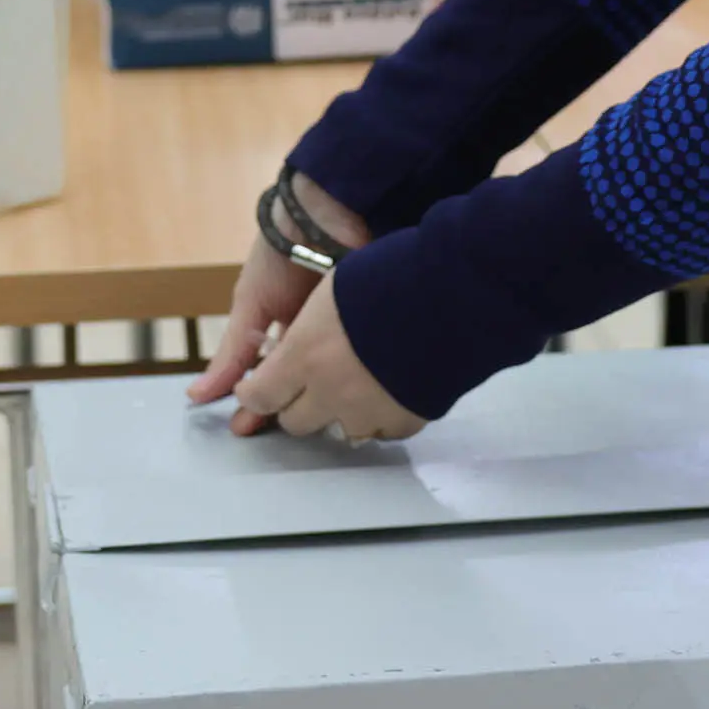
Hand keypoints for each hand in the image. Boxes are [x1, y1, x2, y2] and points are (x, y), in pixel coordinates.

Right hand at [188, 176, 371, 429]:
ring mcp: (345, 335)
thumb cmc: (279, 257)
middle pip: (307, 386)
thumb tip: (197, 397)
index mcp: (285, 335)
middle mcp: (316, 339)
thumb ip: (232, 354)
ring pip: (338, 378)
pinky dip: (363, 376)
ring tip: (332, 423)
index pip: (272, 382)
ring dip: (334, 396)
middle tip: (295, 431)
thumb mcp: (251, 306)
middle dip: (298, 407)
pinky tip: (362, 398)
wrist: (323, 217)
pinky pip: (368, 361)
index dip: (261, 405)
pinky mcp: (372, 330)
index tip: (250, 432)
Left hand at [227, 271, 424, 443]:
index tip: (257, 385)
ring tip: (358, 383)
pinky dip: (381, 417)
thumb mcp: (332, 288)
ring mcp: (368, 412)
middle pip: (294, 422)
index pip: (259, 396)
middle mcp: (329, 392)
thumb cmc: (387, 275)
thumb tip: (295, 348)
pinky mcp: (404, 421)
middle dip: (296, 404)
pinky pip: (382, 432)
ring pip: (340, 431)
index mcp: (303, 356)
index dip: (255, 392)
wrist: (453, 294)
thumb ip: (305, 328)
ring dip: (341, 412)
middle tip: (308, 382)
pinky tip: (389, 391)